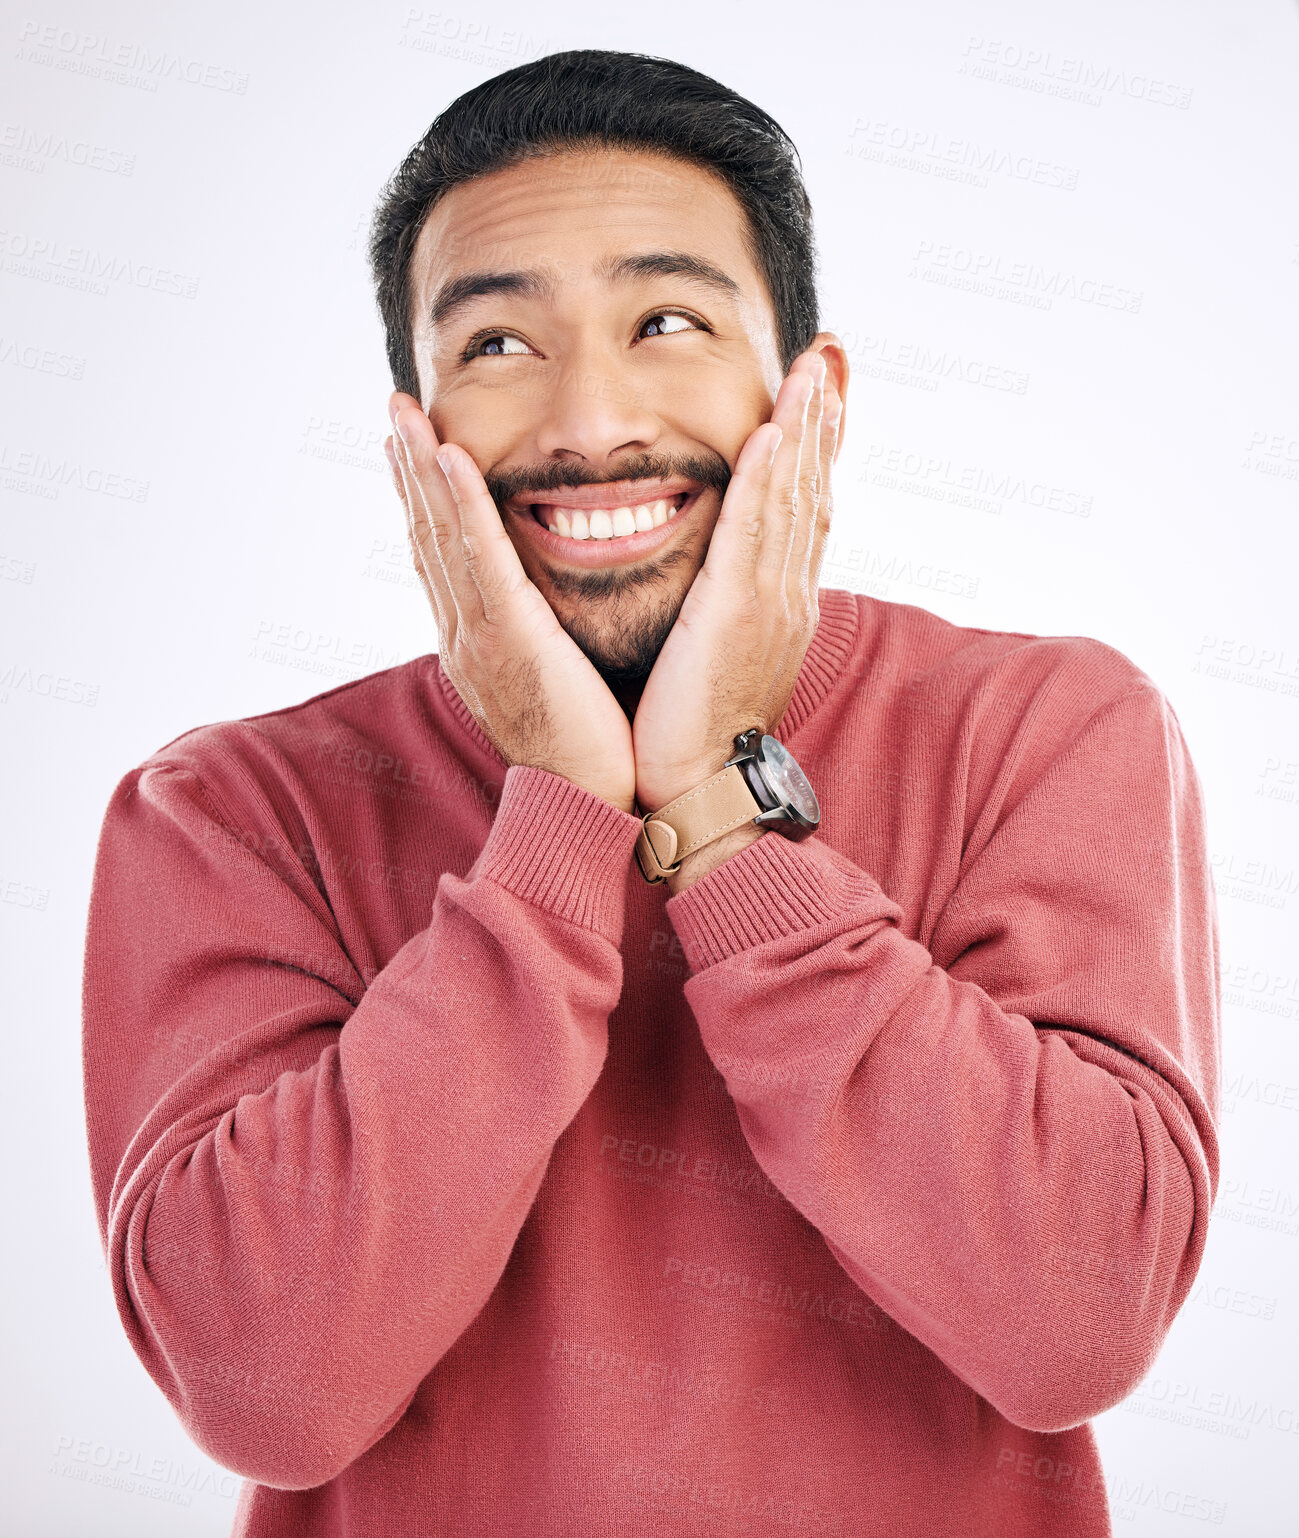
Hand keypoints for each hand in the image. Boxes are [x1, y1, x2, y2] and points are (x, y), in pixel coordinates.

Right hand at [384, 393, 636, 812]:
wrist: (586, 804)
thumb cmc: (587, 750)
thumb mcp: (555, 681)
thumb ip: (543, 639)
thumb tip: (549, 614)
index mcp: (477, 643)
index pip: (444, 556)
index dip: (425, 500)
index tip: (416, 449)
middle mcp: (464, 634)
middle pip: (428, 536)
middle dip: (409, 470)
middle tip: (395, 411)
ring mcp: (478, 636)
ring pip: (443, 537)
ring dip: (421, 470)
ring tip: (405, 414)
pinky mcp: (507, 639)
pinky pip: (479, 558)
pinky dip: (461, 505)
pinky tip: (447, 458)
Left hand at [631, 349, 840, 814]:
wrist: (698, 786)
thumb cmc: (694, 727)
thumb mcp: (720, 651)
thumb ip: (725, 604)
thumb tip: (721, 577)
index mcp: (781, 601)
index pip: (804, 506)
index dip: (817, 446)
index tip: (821, 390)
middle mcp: (788, 594)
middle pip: (813, 489)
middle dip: (823, 418)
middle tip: (829, 354)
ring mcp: (772, 602)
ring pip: (793, 498)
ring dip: (805, 429)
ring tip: (812, 368)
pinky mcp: (739, 614)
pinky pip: (755, 532)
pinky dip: (767, 480)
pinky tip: (773, 432)